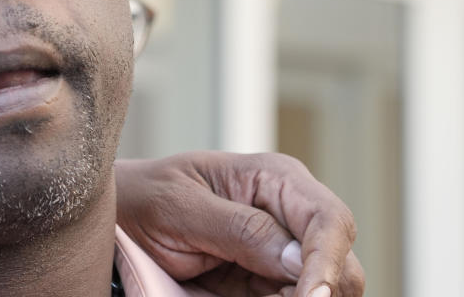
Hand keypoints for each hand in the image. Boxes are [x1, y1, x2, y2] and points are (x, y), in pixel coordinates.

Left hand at [115, 152, 363, 295]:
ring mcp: (284, 250)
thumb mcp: (180, 207)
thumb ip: (237, 227)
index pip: (329, 220)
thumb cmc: (145, 199)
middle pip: (341, 263)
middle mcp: (291, 212)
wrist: (122, 217)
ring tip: (233, 293)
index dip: (327, 263)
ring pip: (326, 291)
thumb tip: (296, 257)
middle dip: (316, 293)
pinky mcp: (270, 281)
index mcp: (275, 178)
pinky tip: (232, 296)